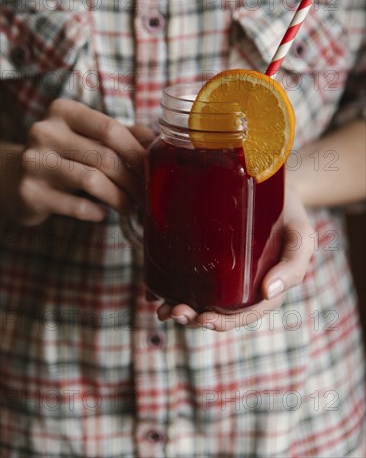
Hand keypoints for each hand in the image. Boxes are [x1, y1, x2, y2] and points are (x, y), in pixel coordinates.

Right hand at [4, 99, 154, 225]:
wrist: (14, 177)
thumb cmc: (62, 154)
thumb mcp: (87, 136)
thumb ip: (120, 134)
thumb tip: (154, 140)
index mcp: (62, 111)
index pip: (110, 128)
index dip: (136, 150)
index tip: (152, 167)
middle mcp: (44, 132)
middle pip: (104, 156)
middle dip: (132, 179)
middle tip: (146, 193)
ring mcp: (34, 162)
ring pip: (92, 181)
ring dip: (119, 198)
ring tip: (131, 206)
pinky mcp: (30, 193)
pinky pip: (76, 206)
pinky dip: (97, 211)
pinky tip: (103, 213)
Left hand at [154, 185, 313, 331]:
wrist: (272, 182)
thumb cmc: (289, 213)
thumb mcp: (301, 237)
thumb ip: (293, 265)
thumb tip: (267, 294)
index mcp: (263, 287)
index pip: (243, 315)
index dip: (223, 322)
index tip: (203, 320)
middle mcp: (240, 284)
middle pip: (215, 309)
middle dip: (193, 317)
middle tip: (173, 312)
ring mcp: (222, 270)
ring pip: (198, 297)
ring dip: (179, 307)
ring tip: (161, 307)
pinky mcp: (207, 253)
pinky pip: (187, 273)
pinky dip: (170, 285)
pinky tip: (153, 287)